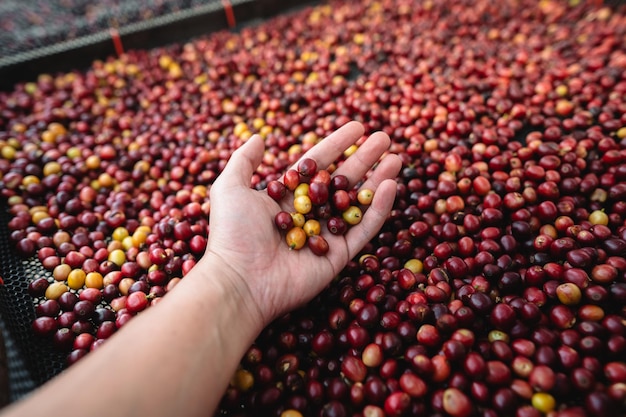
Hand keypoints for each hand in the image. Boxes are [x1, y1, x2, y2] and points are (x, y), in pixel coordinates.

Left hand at [199, 121, 401, 329]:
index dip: (337, 145)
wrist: (241, 280)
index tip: (357, 127)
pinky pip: (362, 229)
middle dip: (363, 158)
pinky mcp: (338, 256)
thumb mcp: (230, 187)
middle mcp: (307, 215)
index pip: (317, 165)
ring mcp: (324, 236)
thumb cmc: (233, 233)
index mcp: (285, 198)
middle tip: (384, 138)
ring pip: (356, 203)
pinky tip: (390, 186)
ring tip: (396, 158)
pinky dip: (378, 209)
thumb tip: (258, 136)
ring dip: (377, 180)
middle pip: (341, 181)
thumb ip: (244, 161)